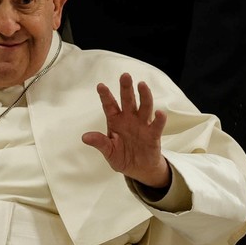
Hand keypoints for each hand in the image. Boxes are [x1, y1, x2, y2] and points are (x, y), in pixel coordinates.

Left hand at [83, 73, 169, 188]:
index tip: (100, 86)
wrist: (139, 169)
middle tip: (125, 76)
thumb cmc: (122, 157)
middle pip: (128, 101)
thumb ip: (99, 143)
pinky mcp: (153, 135)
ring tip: (142, 85)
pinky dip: (159, 119)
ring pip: (144, 107)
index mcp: (115, 121)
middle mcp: (129, 119)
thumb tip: (84, 137)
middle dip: (126, 88)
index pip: (109, 106)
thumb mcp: (108, 151)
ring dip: (144, 96)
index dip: (105, 96)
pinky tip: (161, 113)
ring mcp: (142, 125)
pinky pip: (156, 125)